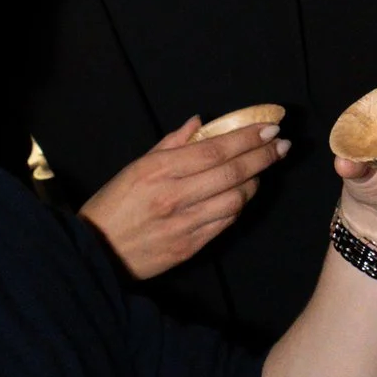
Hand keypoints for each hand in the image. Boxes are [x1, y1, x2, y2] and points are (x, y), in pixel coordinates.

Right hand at [81, 116, 284, 278]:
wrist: (94, 254)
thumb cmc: (112, 206)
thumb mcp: (133, 167)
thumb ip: (170, 144)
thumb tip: (199, 122)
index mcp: (158, 170)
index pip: (215, 149)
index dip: (247, 138)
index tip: (269, 128)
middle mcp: (174, 196)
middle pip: (232, 172)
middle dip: (262, 156)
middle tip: (281, 145)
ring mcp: (184, 224)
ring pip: (235, 199)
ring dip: (255, 182)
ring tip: (263, 169)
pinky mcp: (189, 247)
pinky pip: (225, 223)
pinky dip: (239, 206)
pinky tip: (243, 195)